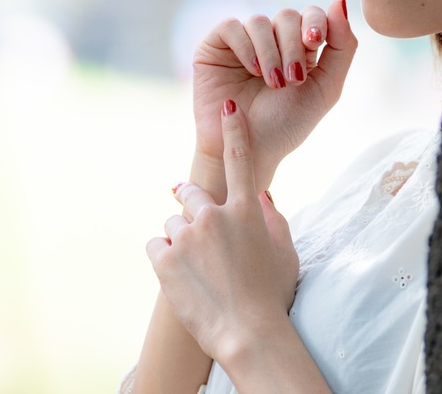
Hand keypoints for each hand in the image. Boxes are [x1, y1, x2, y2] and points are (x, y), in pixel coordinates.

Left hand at [146, 101, 299, 363]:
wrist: (249, 335)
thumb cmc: (273, 296)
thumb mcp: (285, 252)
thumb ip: (273, 218)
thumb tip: (262, 194)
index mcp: (247, 210)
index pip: (239, 159)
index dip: (233, 129)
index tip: (226, 107)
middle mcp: (214, 215)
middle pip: (190, 193)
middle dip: (190, 202)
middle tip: (197, 227)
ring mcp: (186, 236)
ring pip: (172, 223)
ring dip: (180, 240)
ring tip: (198, 271)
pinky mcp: (163, 258)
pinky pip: (155, 245)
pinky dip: (164, 258)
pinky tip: (182, 278)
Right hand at [191, 0, 355, 199]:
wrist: (249, 151)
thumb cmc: (286, 125)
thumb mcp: (326, 88)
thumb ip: (342, 46)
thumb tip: (339, 0)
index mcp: (298, 48)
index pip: (311, 15)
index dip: (316, 23)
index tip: (315, 42)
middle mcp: (270, 41)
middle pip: (287, 16)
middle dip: (293, 46)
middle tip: (292, 79)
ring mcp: (241, 43)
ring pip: (259, 21)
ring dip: (271, 52)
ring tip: (272, 82)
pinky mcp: (214, 47)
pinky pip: (231, 26)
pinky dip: (245, 46)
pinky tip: (252, 70)